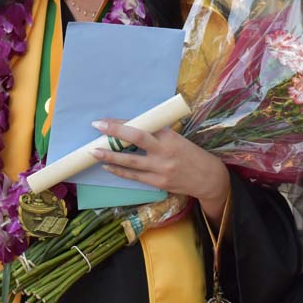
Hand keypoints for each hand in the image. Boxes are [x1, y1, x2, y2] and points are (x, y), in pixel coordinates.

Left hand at [91, 119, 229, 221]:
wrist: (208, 178)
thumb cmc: (190, 154)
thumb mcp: (176, 138)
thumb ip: (157, 134)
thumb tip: (130, 127)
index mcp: (169, 136)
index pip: (142, 126)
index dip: (123, 123)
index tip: (106, 120)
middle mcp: (164, 151)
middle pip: (136, 139)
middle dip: (115, 133)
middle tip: (97, 128)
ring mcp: (161, 168)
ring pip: (131, 161)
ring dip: (111, 156)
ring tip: (95, 152)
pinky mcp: (159, 182)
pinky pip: (135, 176)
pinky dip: (120, 171)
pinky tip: (108, 166)